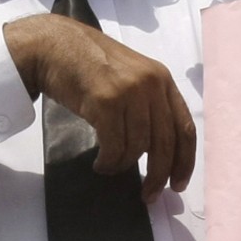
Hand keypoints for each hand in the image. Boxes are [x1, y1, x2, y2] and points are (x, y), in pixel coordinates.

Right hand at [4, 15, 195, 202]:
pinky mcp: (106, 101)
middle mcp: (151, 84)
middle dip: (159, 174)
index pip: (185, 127)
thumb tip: (158, 151)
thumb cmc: (89, 65)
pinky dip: (108, 162)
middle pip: (165, 142)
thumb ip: (148, 105)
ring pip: (138, 147)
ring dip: (124, 166)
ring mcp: (129, 91)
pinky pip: (114, 146)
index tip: (178, 184)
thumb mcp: (130, 77)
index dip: (185, 160)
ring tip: (110, 167)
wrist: (55, 45)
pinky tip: (100, 163)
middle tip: (149, 195)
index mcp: (162, 79)